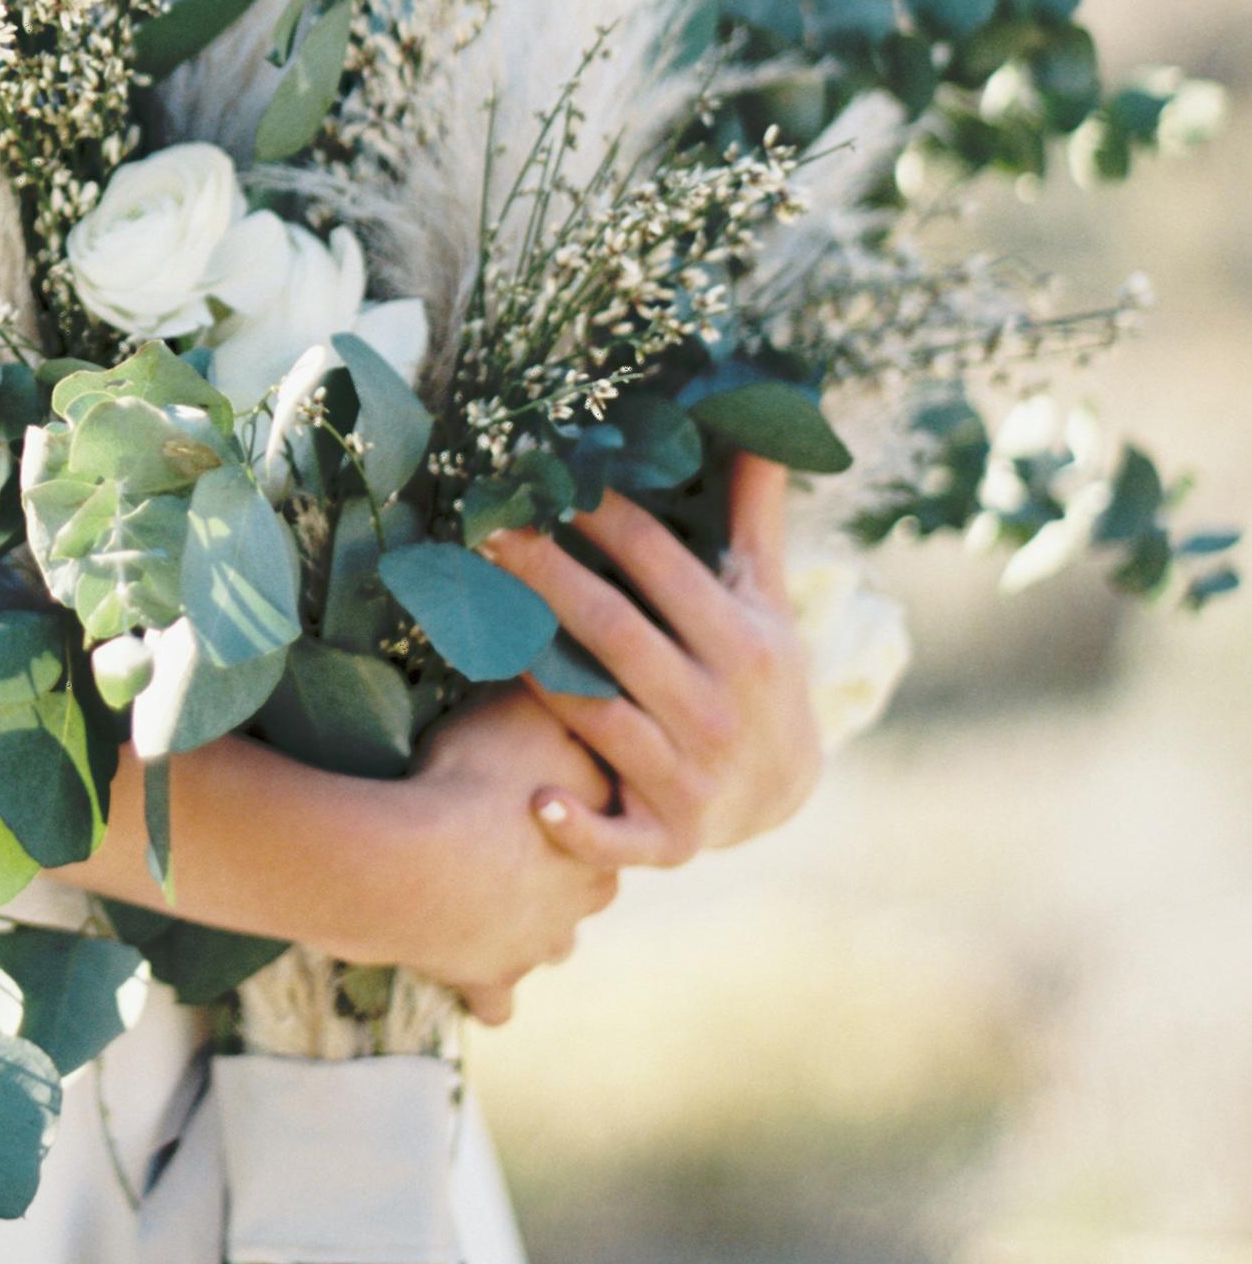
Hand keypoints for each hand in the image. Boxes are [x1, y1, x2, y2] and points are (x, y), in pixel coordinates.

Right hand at [386, 685, 625, 1021]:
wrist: (412, 863)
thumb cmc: (468, 777)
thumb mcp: (515, 704)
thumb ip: (551, 678)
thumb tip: (571, 641)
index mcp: (598, 831)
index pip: (611, 817)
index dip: (583, 799)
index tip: (550, 783)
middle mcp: (581, 895)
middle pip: (590, 886)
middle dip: (564, 868)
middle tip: (523, 838)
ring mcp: (536, 943)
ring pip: (551, 944)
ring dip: (530, 927)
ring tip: (491, 900)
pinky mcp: (488, 980)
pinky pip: (495, 1003)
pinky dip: (484, 991)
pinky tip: (466, 978)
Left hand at [479, 454, 822, 870]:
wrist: (788, 793)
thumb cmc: (759, 672)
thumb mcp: (766, 596)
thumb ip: (755, 514)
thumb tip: (759, 425)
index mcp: (745, 642)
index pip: (660, 564)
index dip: (602, 516)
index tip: (548, 475)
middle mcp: (719, 710)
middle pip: (614, 631)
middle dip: (546, 576)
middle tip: (485, 531)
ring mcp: (692, 778)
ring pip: (597, 716)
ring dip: (536, 672)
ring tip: (474, 617)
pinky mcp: (666, 838)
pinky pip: (616, 836)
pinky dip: (580, 826)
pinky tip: (535, 799)